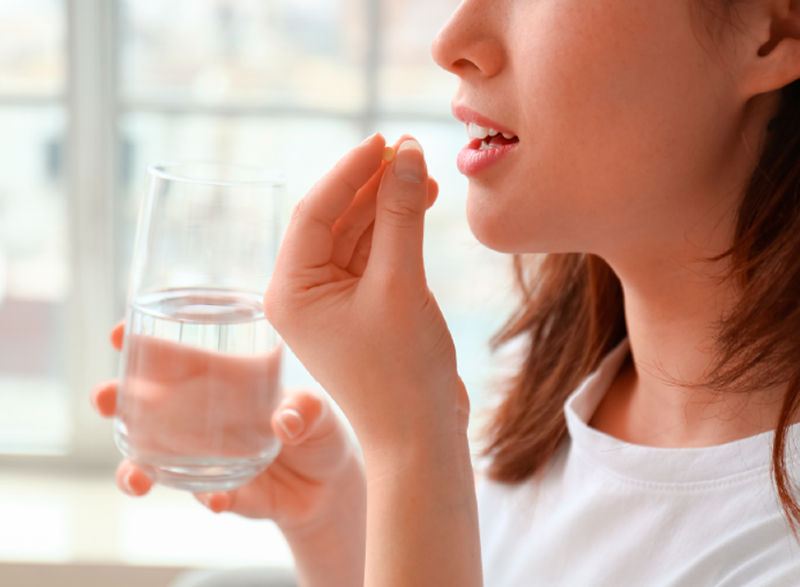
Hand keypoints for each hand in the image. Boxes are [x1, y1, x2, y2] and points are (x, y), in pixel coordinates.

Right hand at [91, 322, 363, 534]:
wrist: (327, 484)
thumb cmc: (318, 428)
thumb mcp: (319, 410)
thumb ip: (306, 410)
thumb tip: (286, 421)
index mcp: (225, 381)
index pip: (178, 357)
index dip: (146, 342)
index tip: (121, 332)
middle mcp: (205, 417)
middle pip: (148, 405)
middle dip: (118, 399)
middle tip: (103, 398)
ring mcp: (206, 456)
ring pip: (155, 458)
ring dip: (136, 465)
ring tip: (134, 476)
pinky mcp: (222, 491)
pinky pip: (205, 495)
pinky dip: (209, 498)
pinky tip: (218, 501)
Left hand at [264, 133, 468, 453]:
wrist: (421, 436)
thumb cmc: (401, 372)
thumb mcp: (400, 284)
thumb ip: (402, 214)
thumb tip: (407, 153)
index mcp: (289, 291)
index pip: (313, 211)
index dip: (350, 171)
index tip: (385, 140)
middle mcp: (303, 292)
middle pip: (335, 218)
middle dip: (372, 183)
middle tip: (410, 149)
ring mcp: (333, 300)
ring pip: (358, 233)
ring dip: (390, 203)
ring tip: (425, 172)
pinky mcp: (362, 307)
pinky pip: (375, 255)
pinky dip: (398, 230)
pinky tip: (422, 201)